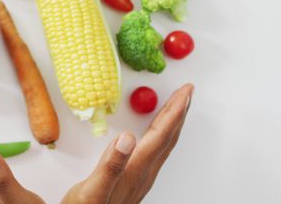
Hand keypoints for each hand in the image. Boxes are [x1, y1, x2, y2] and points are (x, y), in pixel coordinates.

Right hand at [61, 83, 193, 203]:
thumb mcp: (93, 190)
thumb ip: (111, 165)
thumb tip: (127, 137)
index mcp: (135, 169)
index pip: (161, 135)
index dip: (174, 111)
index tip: (186, 92)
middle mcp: (143, 172)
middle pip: (168, 137)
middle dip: (178, 112)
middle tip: (187, 91)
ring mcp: (140, 177)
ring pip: (163, 144)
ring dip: (171, 122)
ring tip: (176, 106)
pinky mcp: (134, 179)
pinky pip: (154, 150)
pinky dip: (160, 134)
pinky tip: (155, 132)